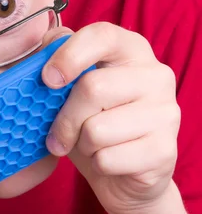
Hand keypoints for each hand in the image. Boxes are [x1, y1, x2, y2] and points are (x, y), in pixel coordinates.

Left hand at [42, 23, 180, 213]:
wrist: (124, 178)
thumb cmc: (93, 126)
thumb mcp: (70, 92)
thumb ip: (60, 62)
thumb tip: (47, 42)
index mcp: (132, 51)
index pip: (102, 35)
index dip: (69, 55)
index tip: (48, 80)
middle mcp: (156, 76)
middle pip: (92, 88)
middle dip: (65, 120)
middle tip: (58, 137)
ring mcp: (166, 113)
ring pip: (96, 130)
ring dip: (82, 146)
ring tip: (92, 147)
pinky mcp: (164, 151)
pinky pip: (107, 159)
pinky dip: (97, 166)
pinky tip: (109, 163)